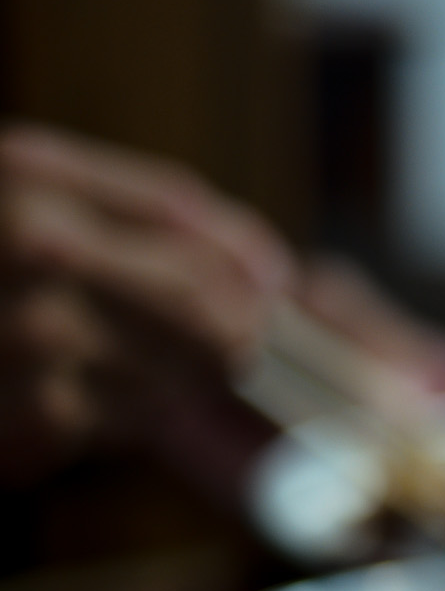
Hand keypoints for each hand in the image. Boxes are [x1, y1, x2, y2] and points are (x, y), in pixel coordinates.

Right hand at [0, 123, 294, 483]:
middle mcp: (31, 239)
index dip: (242, 250)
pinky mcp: (29, 412)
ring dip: (187, 377)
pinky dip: (134, 417)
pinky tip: (110, 404)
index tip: (274, 279)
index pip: (180, 212)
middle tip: (241, 342)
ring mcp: (31, 329)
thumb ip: (129, 213)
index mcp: (28, 171)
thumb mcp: (21, 201)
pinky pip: (127, 419)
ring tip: (167, 376)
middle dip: (234, 325)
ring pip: (174, 363)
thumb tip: (269, 271)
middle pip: (198, 296)